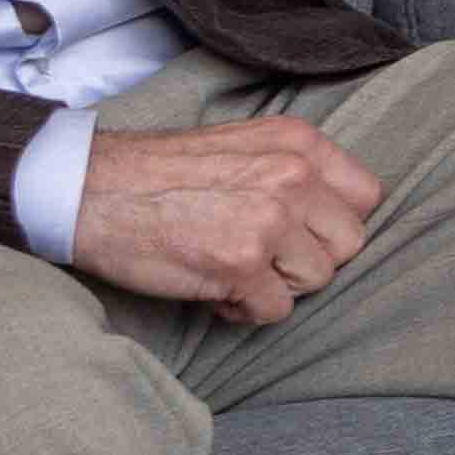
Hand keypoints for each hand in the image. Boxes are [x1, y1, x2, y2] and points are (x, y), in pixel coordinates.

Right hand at [73, 110, 383, 325]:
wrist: (88, 190)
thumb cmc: (160, 174)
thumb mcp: (241, 147)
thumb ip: (291, 170)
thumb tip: (331, 215)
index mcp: (298, 142)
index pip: (366, 197)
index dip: (332, 224)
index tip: (297, 233)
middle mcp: (292, 175)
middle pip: (349, 244)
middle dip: (307, 260)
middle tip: (260, 255)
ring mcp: (269, 219)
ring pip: (317, 279)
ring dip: (276, 286)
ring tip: (233, 269)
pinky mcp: (241, 263)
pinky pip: (275, 311)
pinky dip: (245, 312)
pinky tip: (215, 290)